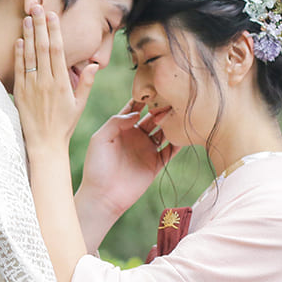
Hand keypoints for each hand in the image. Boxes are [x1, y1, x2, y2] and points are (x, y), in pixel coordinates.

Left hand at [13, 5, 97, 153]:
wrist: (44, 144)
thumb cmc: (64, 124)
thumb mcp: (79, 104)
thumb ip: (85, 83)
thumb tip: (92, 64)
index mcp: (62, 83)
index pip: (58, 50)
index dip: (55, 31)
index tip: (52, 15)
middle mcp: (46, 82)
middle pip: (43, 48)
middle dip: (40, 25)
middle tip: (37, 7)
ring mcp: (32, 87)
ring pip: (30, 56)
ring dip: (28, 35)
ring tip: (27, 17)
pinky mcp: (20, 94)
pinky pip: (20, 70)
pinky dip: (19, 55)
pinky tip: (19, 41)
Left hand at [77, 99, 178, 224]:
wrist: (103, 196)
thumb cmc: (96, 167)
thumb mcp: (100, 139)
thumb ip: (116, 122)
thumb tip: (137, 112)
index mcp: (121, 128)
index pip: (135, 108)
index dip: (144, 98)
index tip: (155, 86)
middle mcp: (136, 136)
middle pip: (154, 117)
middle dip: (162, 107)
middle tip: (173, 97)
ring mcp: (147, 149)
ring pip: (165, 131)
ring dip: (172, 122)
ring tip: (181, 111)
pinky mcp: (156, 163)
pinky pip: (171, 150)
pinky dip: (179, 142)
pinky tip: (185, 132)